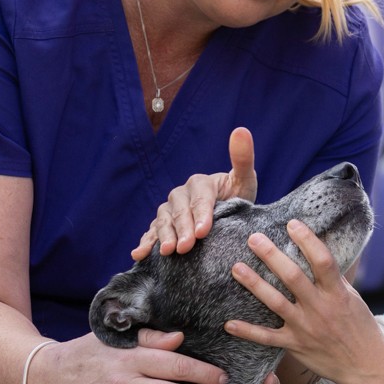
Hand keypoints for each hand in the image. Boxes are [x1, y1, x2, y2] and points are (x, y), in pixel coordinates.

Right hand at [131, 127, 257, 261]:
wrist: (229, 213)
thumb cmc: (238, 195)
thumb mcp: (244, 179)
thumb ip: (242, 158)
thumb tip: (241, 130)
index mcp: (200, 183)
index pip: (199, 198)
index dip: (200, 214)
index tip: (202, 231)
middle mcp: (182, 194)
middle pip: (180, 212)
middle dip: (182, 229)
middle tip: (185, 247)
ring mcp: (170, 210)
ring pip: (163, 221)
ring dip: (163, 236)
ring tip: (166, 252)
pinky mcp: (163, 225)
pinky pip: (151, 232)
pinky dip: (145, 242)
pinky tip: (139, 254)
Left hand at [225, 222, 383, 383]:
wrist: (365, 367)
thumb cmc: (360, 329)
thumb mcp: (353, 299)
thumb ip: (334, 279)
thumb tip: (319, 253)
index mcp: (337, 294)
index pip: (322, 261)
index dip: (307, 240)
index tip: (292, 224)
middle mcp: (320, 308)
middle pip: (292, 277)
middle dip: (271, 256)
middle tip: (254, 239)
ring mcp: (306, 328)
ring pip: (275, 302)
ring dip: (254, 284)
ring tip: (236, 268)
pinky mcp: (295, 346)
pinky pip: (267, 337)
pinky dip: (247, 331)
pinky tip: (229, 323)